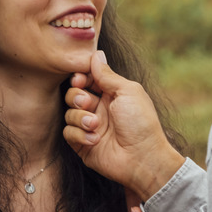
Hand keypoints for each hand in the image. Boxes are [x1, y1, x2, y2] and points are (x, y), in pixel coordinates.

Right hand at [62, 51, 185, 201]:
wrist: (143, 158)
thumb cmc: (141, 123)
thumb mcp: (127, 91)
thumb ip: (107, 75)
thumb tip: (96, 54)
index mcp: (111, 94)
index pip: (87, 79)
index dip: (80, 78)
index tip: (80, 80)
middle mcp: (99, 108)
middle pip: (73, 94)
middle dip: (77, 97)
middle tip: (88, 103)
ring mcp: (90, 127)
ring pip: (68, 113)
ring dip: (80, 118)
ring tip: (96, 125)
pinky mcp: (83, 144)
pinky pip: (68, 133)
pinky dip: (79, 135)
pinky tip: (95, 139)